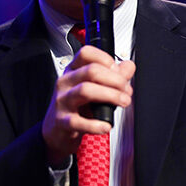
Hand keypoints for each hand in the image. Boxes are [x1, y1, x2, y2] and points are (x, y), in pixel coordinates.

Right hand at [42, 45, 134, 166]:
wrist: (57, 132)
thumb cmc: (75, 108)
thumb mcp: (93, 87)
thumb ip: (113, 76)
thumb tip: (128, 66)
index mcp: (73, 71)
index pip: (86, 53)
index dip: (106, 59)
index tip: (119, 71)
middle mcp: (66, 82)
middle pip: (91, 71)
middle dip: (115, 80)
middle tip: (126, 90)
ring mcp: (62, 101)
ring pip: (86, 90)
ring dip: (110, 96)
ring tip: (122, 102)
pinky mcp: (61, 121)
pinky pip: (78, 121)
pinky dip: (96, 125)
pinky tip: (106, 125)